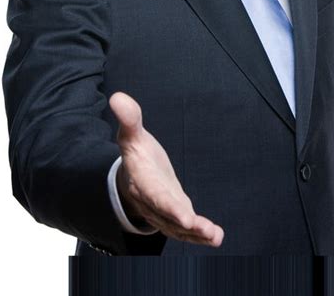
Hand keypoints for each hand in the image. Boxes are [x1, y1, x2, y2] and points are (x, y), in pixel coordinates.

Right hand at [109, 91, 224, 247]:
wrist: (132, 174)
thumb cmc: (136, 152)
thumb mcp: (132, 134)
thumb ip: (129, 118)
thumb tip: (117, 97)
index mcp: (141, 180)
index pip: (155, 194)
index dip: (169, 206)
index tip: (186, 216)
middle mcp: (150, 201)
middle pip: (167, 214)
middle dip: (183, 222)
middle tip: (200, 228)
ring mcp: (162, 212)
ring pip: (177, 227)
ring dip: (196, 233)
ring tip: (215, 236)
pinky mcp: (174, 216)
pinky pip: (185, 229)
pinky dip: (199, 234)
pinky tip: (216, 236)